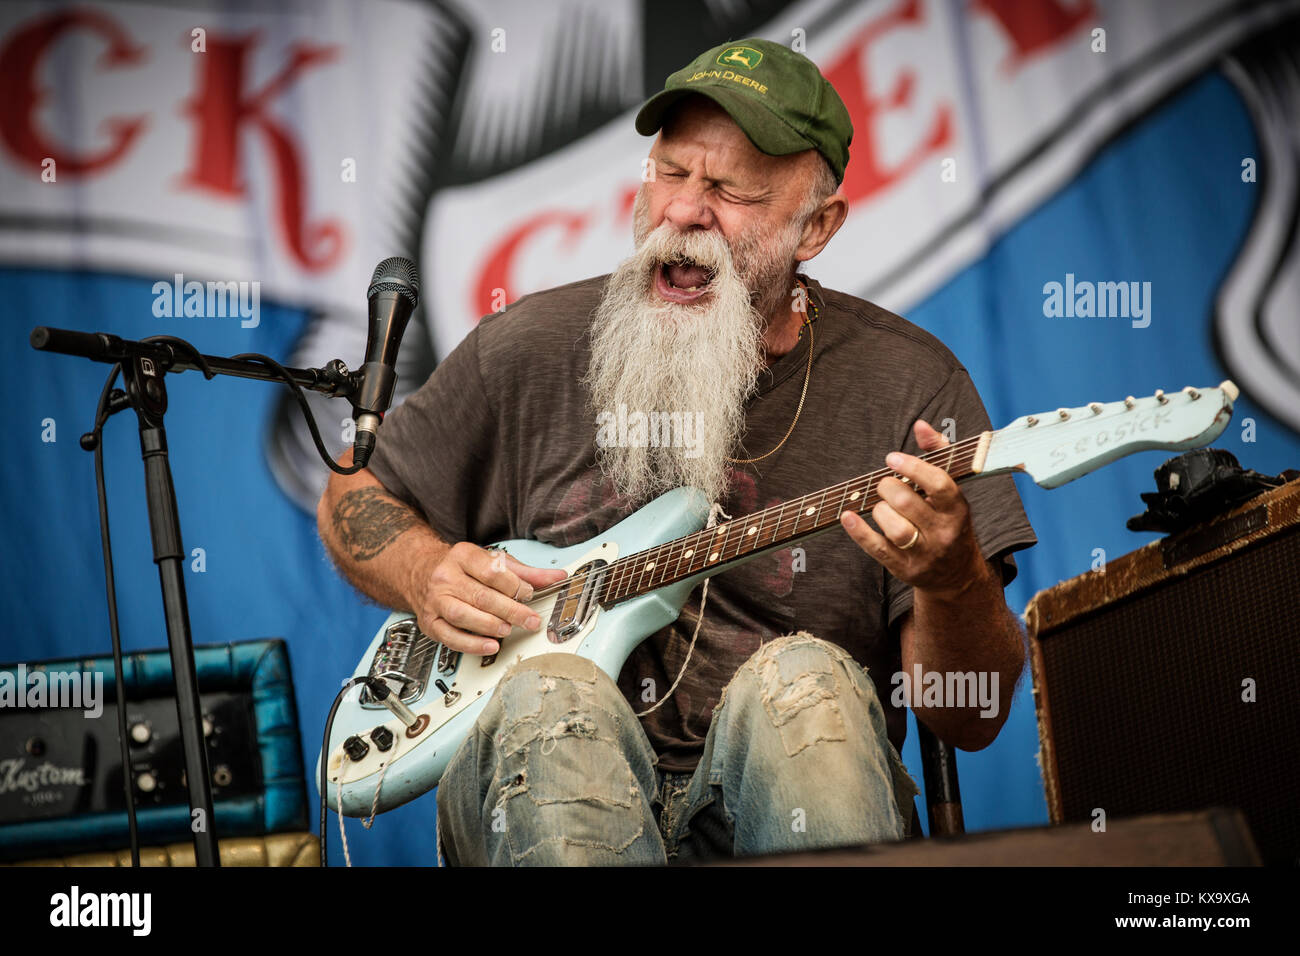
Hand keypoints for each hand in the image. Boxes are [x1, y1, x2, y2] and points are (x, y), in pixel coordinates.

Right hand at [409, 542, 566, 654]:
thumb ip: (525, 572)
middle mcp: (446, 577)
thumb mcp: (492, 562)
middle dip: (510, 610)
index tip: (529, 594)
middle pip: (481, 596)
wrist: (420, 571)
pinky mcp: (430, 622)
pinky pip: (450, 636)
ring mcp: (435, 600)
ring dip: (490, 625)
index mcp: (463, 556)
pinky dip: (471, 644)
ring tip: (508, 629)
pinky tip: (489, 645)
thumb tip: (556, 577)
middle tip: (530, 619)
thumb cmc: (461, 568)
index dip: (514, 585)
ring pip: (463, 615)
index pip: (491, 572)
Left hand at [839, 419, 987, 597]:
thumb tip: (920, 425)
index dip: (912, 467)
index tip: (890, 458)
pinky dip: (859, 531)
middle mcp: (944, 533)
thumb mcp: (951, 489)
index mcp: (958, 509)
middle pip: (908, 503)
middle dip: (888, 487)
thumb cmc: (948, 520)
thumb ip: (938, 453)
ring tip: (882, 505)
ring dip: (879, 510)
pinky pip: (877, 549)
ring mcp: (924, 554)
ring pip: (895, 528)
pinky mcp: (904, 568)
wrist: (956, 574)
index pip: (939, 484)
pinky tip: (847, 516)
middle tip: (885, 484)